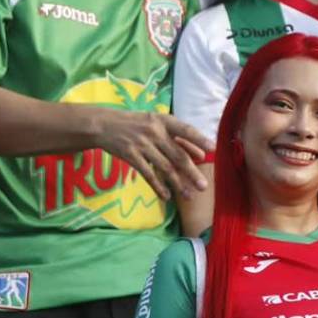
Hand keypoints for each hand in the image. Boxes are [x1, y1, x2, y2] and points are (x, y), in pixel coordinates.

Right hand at [89, 109, 213, 202]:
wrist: (105, 124)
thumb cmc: (137, 124)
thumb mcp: (156, 123)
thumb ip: (178, 137)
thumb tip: (201, 155)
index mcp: (163, 120)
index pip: (185, 130)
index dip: (199, 139)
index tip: (212, 149)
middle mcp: (154, 131)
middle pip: (177, 155)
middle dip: (191, 172)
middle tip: (203, 186)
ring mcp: (142, 144)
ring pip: (165, 167)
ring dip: (178, 184)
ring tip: (189, 196)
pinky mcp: (131, 155)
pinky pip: (148, 174)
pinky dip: (158, 186)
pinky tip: (167, 196)